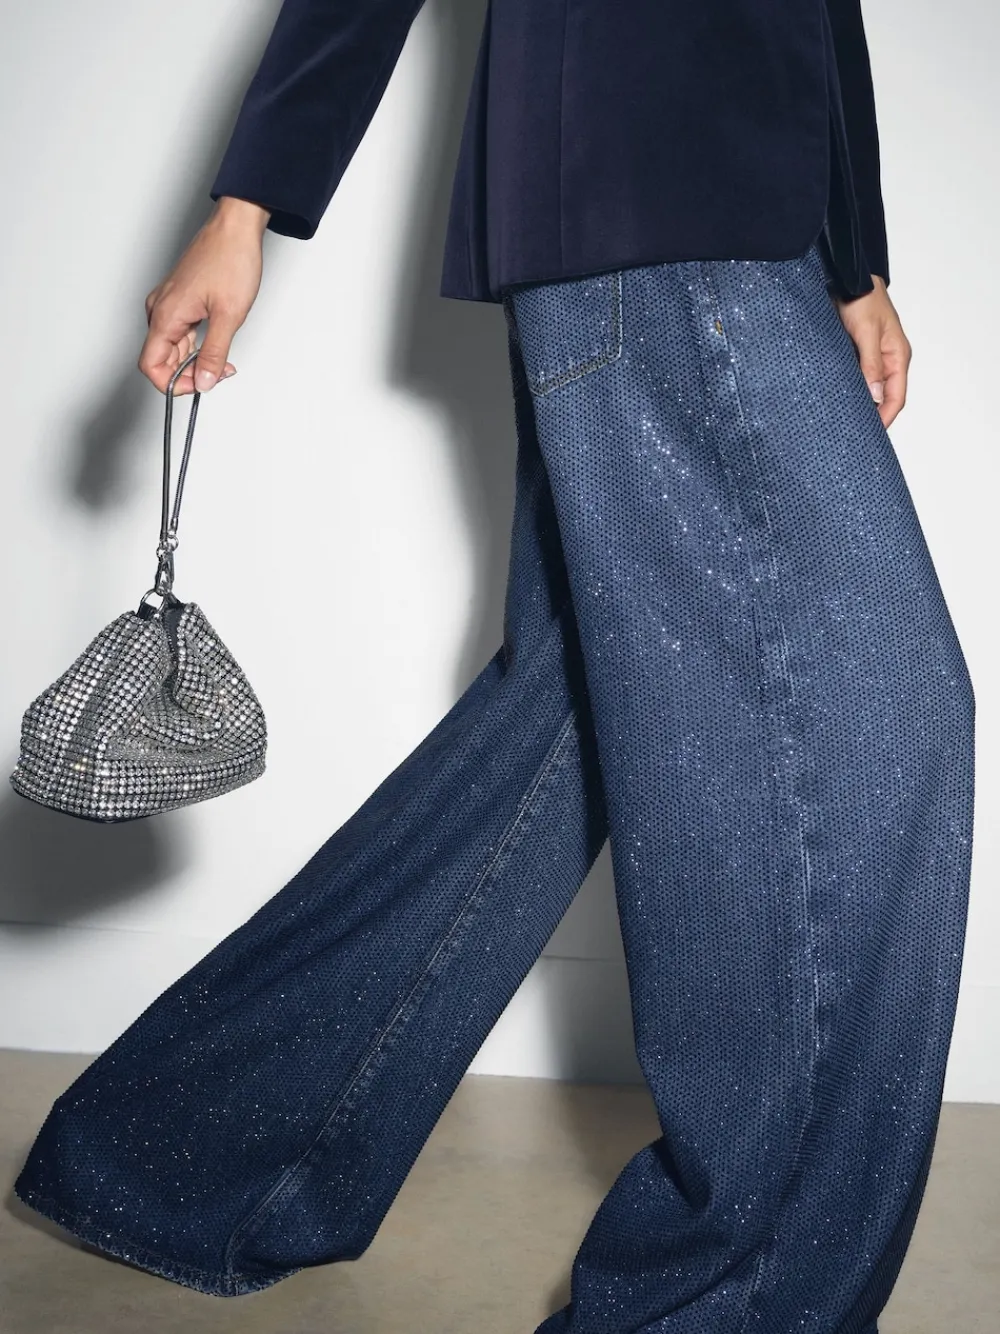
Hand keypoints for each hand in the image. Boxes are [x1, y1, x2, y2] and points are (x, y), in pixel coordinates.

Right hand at [139, 197, 270, 394]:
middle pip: (160, 359)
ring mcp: (168, 303)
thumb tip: (204, 382)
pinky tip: (215, 344)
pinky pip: (178, 332)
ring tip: (223, 360)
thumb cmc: (231, 260)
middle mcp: (160, 309)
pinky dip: (194, 345)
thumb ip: (214, 354)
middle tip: (219, 373)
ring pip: (171, 347)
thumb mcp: (229, 316)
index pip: (151, 365)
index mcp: (166, 315)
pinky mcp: (178, 298)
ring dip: (193, 361)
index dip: (172, 383)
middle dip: (188, 373)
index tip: (198, 386)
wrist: (236, 228)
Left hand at [834, 276, 911, 428]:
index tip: (872, 434)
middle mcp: (886, 360)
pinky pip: (854, 377)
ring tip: (841, 421)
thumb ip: (870, 364)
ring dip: (857, 403)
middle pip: (883, 397)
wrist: (846, 277)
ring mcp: (871, 358)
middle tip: (852, 434)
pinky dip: (847, 389)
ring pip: (868, 389)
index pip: (896, 397)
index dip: (886, 418)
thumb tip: (876, 397)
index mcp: (897, 356)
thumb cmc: (861, 298)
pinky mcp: (855, 354)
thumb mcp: (866, 332)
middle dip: (871, 416)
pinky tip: (834, 399)